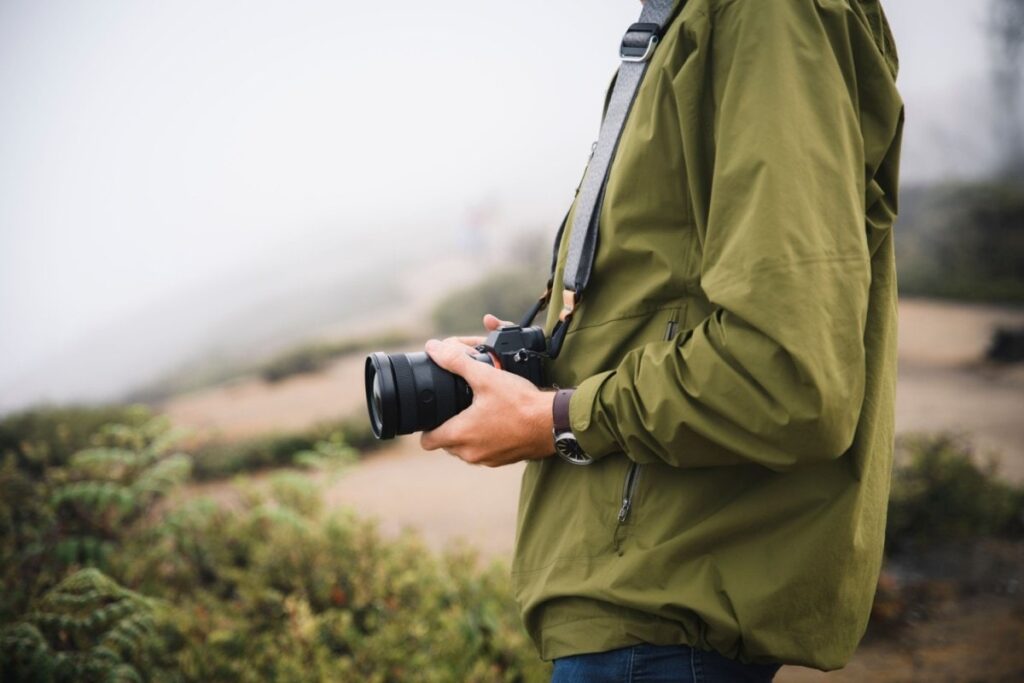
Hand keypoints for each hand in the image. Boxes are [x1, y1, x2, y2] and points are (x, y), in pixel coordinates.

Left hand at [420, 316, 554, 466]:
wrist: (552, 423)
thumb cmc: (520, 402)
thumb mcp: (485, 377)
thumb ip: (456, 361)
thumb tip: (433, 348)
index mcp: (460, 435)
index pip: (427, 441)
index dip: (427, 427)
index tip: (436, 413)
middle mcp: (470, 453)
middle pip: (446, 444)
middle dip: (449, 427)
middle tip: (459, 406)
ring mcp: (487, 459)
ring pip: (466, 449)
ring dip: (468, 434)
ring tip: (479, 411)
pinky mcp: (502, 460)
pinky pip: (485, 452)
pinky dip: (487, 439)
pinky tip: (497, 421)